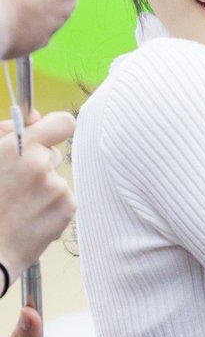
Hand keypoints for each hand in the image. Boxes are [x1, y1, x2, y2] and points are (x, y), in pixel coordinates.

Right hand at [0, 112, 75, 284]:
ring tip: (16, 208)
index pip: (62, 123)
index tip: (50, 133)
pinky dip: (49, 208)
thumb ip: (6, 131)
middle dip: (37, 166)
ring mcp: (56, 187)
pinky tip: (28, 220)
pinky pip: (62, 200)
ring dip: (42, 189)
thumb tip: (36, 117)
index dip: (55, 127)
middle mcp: (40, 164)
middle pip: (52, 155)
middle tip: (13, 186)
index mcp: (17, 147)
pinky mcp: (66, 209)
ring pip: (55, 180)